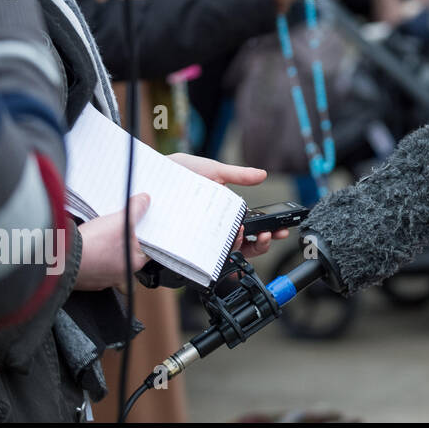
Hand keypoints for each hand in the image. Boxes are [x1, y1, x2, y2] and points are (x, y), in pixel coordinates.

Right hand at [77, 194, 150, 291]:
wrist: (59, 258)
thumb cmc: (93, 245)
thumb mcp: (120, 221)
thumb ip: (136, 209)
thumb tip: (144, 200)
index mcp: (134, 263)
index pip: (145, 249)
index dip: (140, 235)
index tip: (134, 226)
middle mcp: (119, 276)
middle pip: (126, 255)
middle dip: (121, 243)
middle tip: (114, 231)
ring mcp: (99, 279)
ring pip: (107, 262)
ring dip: (104, 251)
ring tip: (98, 238)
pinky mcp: (82, 278)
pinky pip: (90, 267)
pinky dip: (88, 257)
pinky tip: (85, 247)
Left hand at [167, 153, 286, 257]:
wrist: (150, 175)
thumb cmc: (178, 172)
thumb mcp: (213, 171)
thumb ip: (238, 175)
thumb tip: (262, 174)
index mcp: (222, 214)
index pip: (249, 231)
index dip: (266, 233)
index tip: (278, 229)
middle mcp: (211, 229)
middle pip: (242, 247)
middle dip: (261, 244)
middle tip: (269, 234)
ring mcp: (197, 238)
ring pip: (225, 255)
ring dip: (241, 246)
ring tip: (244, 233)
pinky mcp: (181, 244)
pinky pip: (200, 256)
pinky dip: (216, 252)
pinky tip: (224, 240)